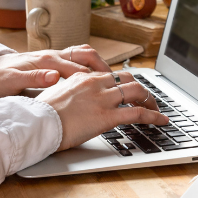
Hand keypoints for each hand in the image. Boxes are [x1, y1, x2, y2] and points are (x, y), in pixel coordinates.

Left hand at [0, 44, 109, 99]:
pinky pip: (76, 60)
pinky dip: (89, 67)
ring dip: (99, 65)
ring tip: (113, 80)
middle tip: (119, 82)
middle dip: (104, 67)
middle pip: (86, 55)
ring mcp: (53, 57)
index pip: (77, 67)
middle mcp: (52, 55)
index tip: (110, 88)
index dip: (95, 77)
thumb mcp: (11, 82)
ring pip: (83, 55)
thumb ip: (33, 79)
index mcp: (45, 60)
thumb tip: (54, 76)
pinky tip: (95, 80)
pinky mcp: (51, 62)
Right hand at [37, 70, 167, 150]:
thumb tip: (76, 102)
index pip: (110, 75)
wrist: (37, 122)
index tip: (128, 91)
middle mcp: (95, 83)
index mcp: (82, 77)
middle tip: (147, 99)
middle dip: (141, 89)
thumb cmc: (41, 114)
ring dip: (150, 100)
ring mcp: (102, 98)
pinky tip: (160, 121)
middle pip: (127, 79)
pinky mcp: (107, 116)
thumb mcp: (56, 96)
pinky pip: (137, 113)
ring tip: (157, 109)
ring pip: (136, 92)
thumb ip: (71, 95)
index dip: (123, 83)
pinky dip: (153, 116)